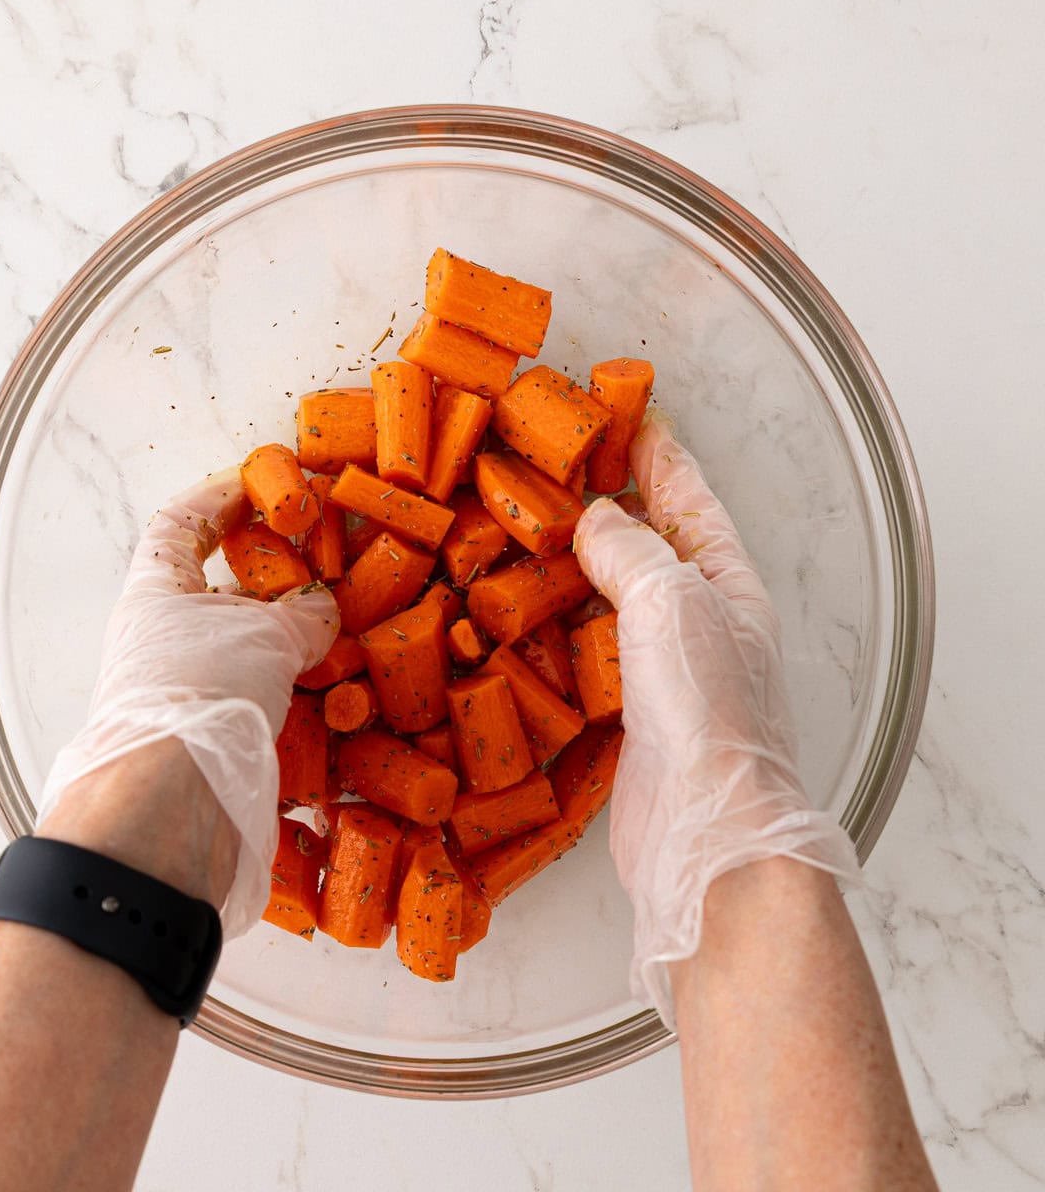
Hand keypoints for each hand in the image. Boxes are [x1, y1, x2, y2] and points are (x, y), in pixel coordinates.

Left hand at [37, 467, 338, 935]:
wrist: (170, 807)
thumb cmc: (198, 692)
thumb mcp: (262, 633)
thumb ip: (302, 614)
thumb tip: (324, 608)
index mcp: (157, 595)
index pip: (179, 525)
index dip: (219, 498)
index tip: (259, 483)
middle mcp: (166, 642)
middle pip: (221, 593)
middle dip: (273, 581)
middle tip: (323, 566)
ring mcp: (190, 693)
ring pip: (249, 653)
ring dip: (296, 643)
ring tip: (347, 632)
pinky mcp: (215, 740)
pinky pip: (265, 705)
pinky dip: (303, 697)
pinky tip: (343, 695)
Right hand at [573, 414, 859, 1026]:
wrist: (707, 833)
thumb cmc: (710, 713)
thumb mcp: (672, 603)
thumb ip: (631, 550)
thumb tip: (592, 518)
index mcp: (726, 582)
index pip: (688, 497)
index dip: (655, 452)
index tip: (624, 412)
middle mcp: (699, 621)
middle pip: (647, 543)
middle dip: (604, 503)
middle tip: (551, 467)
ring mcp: (663, 670)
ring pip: (608, 598)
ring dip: (569, 565)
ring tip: (523, 531)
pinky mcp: (625, 716)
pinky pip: (584, 652)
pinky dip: (553, 627)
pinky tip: (519, 615)